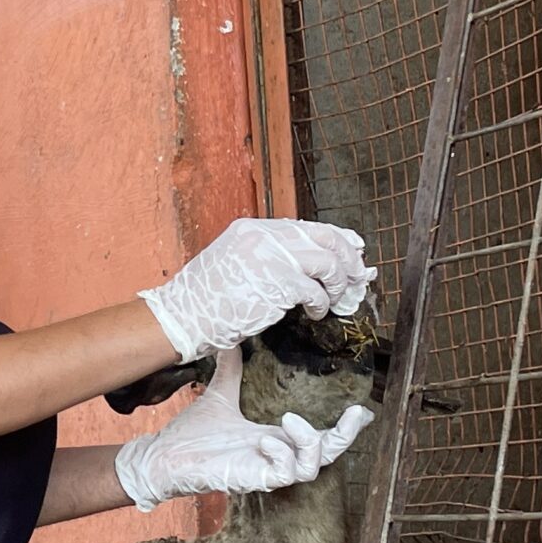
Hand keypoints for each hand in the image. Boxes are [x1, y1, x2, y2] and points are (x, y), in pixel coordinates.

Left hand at [113, 347, 374, 509]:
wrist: (163, 456)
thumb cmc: (193, 434)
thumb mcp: (220, 395)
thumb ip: (231, 370)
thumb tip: (233, 339)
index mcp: (276, 439)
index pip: (321, 437)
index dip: (344, 427)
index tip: (364, 409)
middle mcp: (278, 457)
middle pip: (328, 454)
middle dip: (346, 436)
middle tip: (357, 414)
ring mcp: (267, 471)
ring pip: (312, 467)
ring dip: (309, 442)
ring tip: (290, 419)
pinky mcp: (253, 481)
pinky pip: (283, 474)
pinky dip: (281, 454)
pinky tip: (266, 440)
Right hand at [137, 217, 375, 361]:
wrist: (183, 316)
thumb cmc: (206, 297)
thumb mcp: (235, 261)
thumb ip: (267, 255)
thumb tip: (306, 261)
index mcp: (254, 229)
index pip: (307, 226)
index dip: (336, 238)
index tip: (354, 249)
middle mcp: (265, 237)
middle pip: (325, 237)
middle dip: (348, 258)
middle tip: (357, 277)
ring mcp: (273, 259)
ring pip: (328, 262)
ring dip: (338, 284)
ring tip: (336, 298)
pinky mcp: (279, 285)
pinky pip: (316, 291)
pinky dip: (322, 304)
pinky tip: (316, 313)